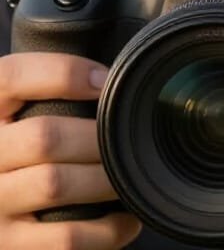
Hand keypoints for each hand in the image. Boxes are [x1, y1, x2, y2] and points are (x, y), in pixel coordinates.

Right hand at [0, 52, 141, 248]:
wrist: (1, 206)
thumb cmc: (26, 149)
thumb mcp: (20, 112)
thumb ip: (50, 90)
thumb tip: (116, 79)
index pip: (11, 78)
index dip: (64, 73)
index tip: (106, 79)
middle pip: (43, 136)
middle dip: (97, 135)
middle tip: (127, 137)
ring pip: (54, 184)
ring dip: (104, 179)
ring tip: (129, 174)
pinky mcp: (6, 247)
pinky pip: (63, 238)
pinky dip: (105, 230)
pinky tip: (125, 220)